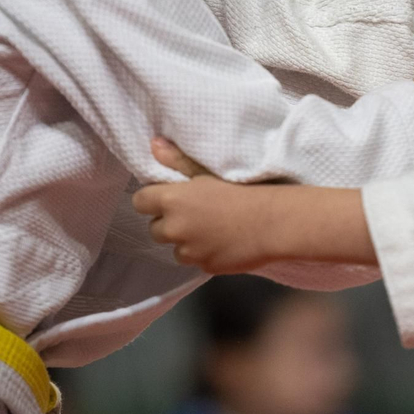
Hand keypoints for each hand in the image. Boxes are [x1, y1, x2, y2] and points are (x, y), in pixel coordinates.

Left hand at [136, 139, 270, 272]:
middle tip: (195, 213)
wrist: (273, 222)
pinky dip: (204, 254)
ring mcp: (189, 251)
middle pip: (155, 228)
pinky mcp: (204, 267)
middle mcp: (174, 228)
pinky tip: (223, 243)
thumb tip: (153, 145)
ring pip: (175, 248)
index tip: (170, 197)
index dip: (153, 199)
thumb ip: (176, 160)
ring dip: (186, 241)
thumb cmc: (242, 190)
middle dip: (170, 222)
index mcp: (171, 201)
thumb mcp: (207, 171)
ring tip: (211, 230)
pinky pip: (196, 261)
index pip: (140, 202)